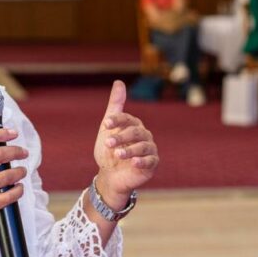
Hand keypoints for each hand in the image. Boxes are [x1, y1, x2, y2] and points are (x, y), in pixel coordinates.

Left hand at [93, 81, 157, 207]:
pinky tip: (133, 162)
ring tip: (118, 154)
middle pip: (135, 132)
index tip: (105, 125)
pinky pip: (151, 161)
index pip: (127, 119)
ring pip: (143, 146)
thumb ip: (115, 106)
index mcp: (134, 125)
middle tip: (107, 143)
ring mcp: (149, 149)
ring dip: (130, 150)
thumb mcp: (108, 128)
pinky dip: (142, 161)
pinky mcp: (152, 164)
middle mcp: (144, 135)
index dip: (116, 121)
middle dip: (121, 137)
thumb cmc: (109, 150)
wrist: (110, 175)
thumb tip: (119, 81)